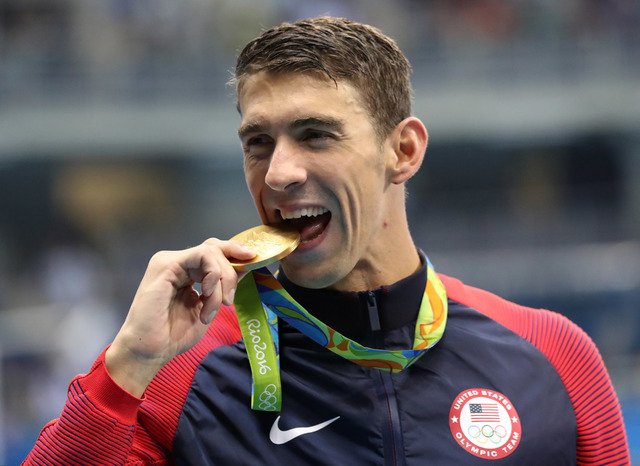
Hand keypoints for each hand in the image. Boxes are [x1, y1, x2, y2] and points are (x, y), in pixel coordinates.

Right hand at [105, 238, 254, 396]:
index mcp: (185, 272)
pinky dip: (213, 275)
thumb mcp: (208, 307)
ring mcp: (170, 261)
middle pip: (214, 247)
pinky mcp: (166, 264)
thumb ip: (222, 288)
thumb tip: (244, 269)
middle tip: (232, 296)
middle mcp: (177, 263)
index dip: (235, 255)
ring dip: (223, 280)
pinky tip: (209, 295)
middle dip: (233, 265)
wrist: (150, 351)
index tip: (254, 263)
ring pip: (211, 251)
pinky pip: (202, 256)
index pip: (214, 253)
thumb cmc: (173, 335)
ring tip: (217, 306)